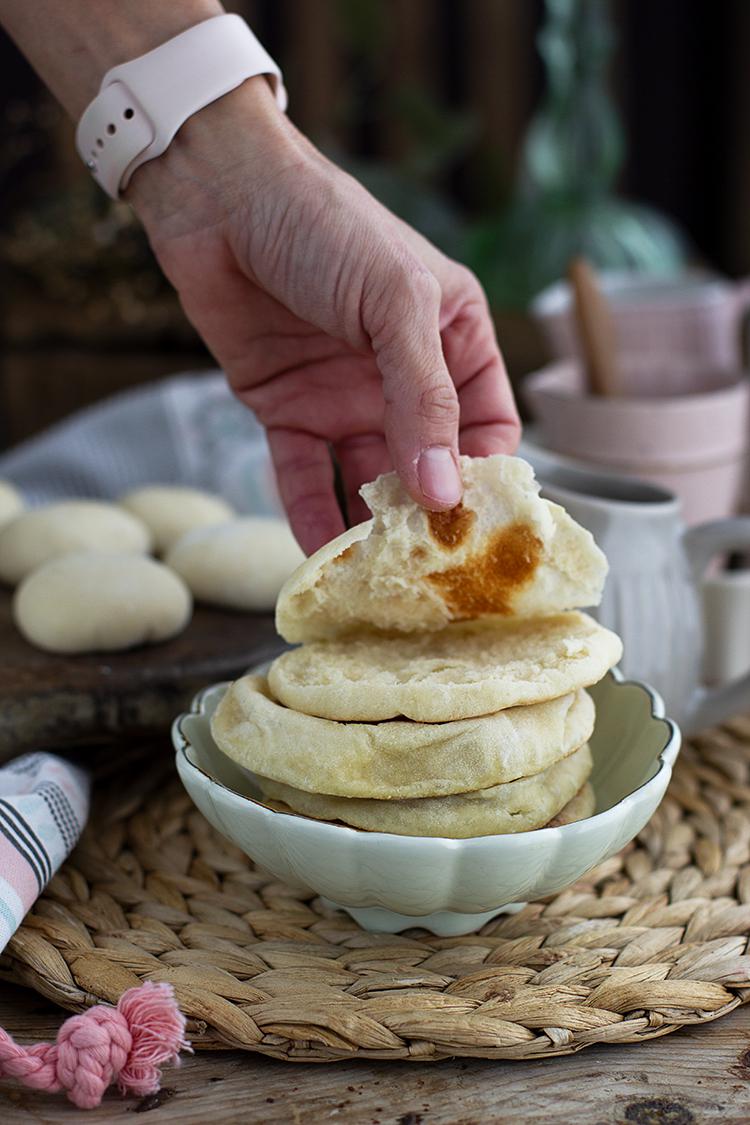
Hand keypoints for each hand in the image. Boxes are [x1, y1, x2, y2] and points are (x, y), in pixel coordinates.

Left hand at [130, 77, 519, 553]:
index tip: (480, 530)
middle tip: (427, 571)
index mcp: (452, 340)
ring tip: (373, 576)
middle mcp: (402, 377)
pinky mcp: (287, 410)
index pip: (487, 426)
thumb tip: (443, 491)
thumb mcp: (395, 302)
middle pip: (428, 465)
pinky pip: (305, 475)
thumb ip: (422, 397)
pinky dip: (309, 513)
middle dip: (428, 516)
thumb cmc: (324, 225)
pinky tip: (319, 553)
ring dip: (369, 526)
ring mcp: (345, 397)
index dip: (487, 478)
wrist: (218, 197)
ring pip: (366, 480)